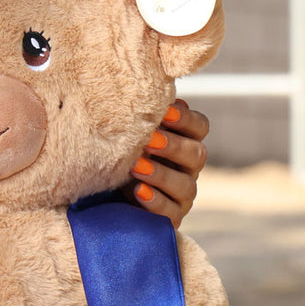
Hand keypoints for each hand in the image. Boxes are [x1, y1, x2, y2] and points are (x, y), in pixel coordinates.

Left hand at [127, 98, 208, 228]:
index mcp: (184, 141)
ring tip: (136, 167)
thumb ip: (136, 116)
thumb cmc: (118, 155)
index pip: (200, 127)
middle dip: (173, 146)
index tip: (165, 111)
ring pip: (186, 185)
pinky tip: (138, 192)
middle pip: (197, 154)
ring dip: (161, 175)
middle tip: (148, 140)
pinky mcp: (171, 218)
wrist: (104, 197)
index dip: (186, 119)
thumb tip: (135, 87)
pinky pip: (171, 212)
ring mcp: (182, 194)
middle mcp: (188, 168)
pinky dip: (156, 202)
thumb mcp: (125, 135)